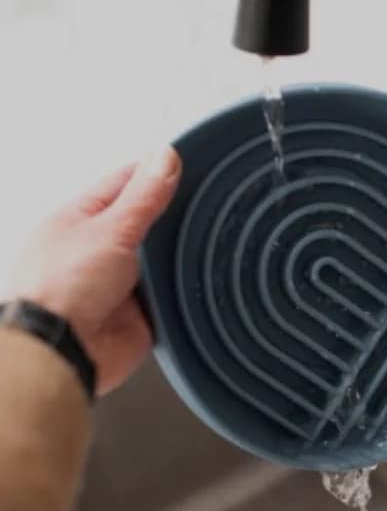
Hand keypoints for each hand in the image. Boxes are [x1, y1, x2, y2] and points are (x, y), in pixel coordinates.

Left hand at [2, 147, 181, 394]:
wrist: (63, 352)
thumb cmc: (60, 291)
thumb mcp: (110, 229)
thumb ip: (144, 196)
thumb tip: (164, 157)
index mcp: (82, 219)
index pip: (126, 182)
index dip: (157, 171)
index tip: (187, 162)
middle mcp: (101, 248)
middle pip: (149, 220)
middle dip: (173, 216)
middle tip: (201, 204)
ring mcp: (121, 280)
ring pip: (164, 257)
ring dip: (178, 255)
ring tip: (202, 241)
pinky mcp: (141, 311)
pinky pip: (172, 292)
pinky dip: (183, 287)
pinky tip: (197, 278)